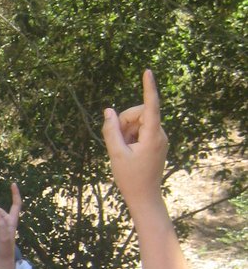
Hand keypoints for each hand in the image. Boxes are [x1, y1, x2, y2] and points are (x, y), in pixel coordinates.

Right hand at [102, 70, 168, 209]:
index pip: (150, 106)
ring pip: (138, 122)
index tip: (147, 71)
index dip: (148, 88)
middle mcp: (160, 134)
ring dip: (126, 131)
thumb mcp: (115, 154)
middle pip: (139, 113)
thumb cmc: (130, 178)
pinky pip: (141, 130)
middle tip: (116, 142)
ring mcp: (159, 138)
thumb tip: (108, 111)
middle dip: (124, 122)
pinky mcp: (156, 142)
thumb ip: (111, 131)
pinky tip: (128, 152)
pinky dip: (131, 137)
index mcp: (152, 136)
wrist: (144, 197)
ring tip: (123, 151)